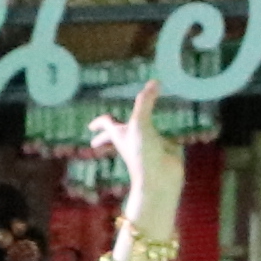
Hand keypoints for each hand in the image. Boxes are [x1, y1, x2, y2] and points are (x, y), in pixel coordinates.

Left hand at [96, 75, 181, 227]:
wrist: (160, 179)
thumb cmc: (143, 153)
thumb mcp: (140, 123)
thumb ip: (146, 102)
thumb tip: (155, 82)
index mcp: (120, 134)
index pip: (106, 125)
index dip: (99, 123)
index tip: (90, 127)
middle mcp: (132, 140)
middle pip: (118, 135)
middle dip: (109, 135)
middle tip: (103, 135)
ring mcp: (149, 146)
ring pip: (143, 136)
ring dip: (141, 132)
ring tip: (141, 128)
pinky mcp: (165, 151)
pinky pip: (165, 140)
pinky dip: (166, 136)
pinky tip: (170, 133)